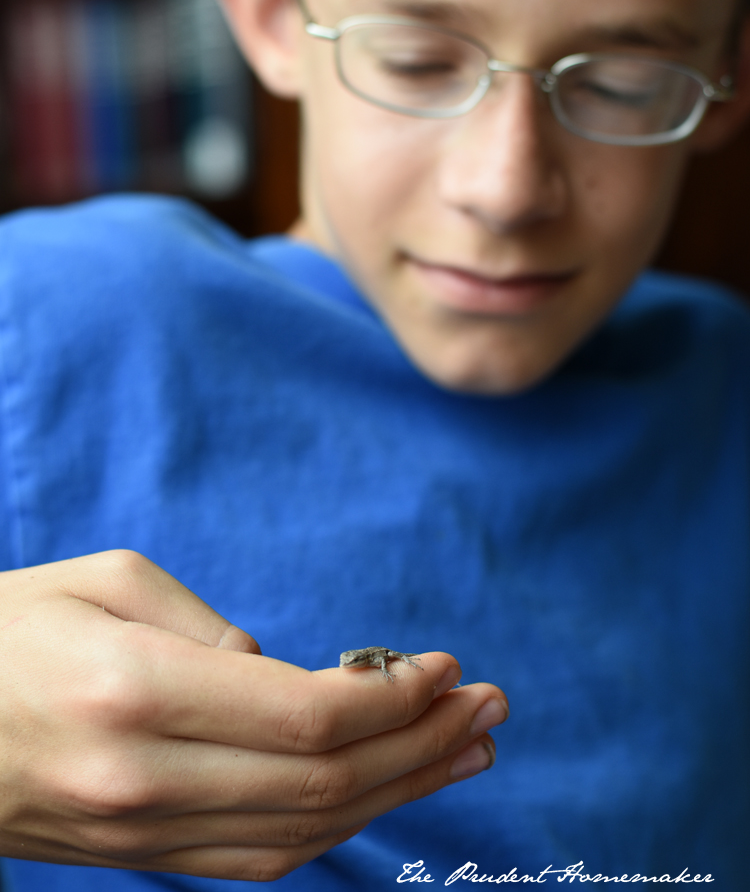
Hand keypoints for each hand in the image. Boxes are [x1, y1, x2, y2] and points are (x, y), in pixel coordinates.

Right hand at [0, 550, 507, 881]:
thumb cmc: (13, 628)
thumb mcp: (104, 579)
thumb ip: (207, 626)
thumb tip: (281, 674)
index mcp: (133, 688)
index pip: (304, 716)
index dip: (392, 697)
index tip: (447, 667)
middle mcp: (142, 776)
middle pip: (321, 781)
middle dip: (423, 743)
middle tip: (491, 707)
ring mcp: (139, 833)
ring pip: (303, 833)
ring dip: (399, 791)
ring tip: (467, 753)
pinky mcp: (138, 859)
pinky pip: (257, 859)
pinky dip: (336, 829)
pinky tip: (385, 793)